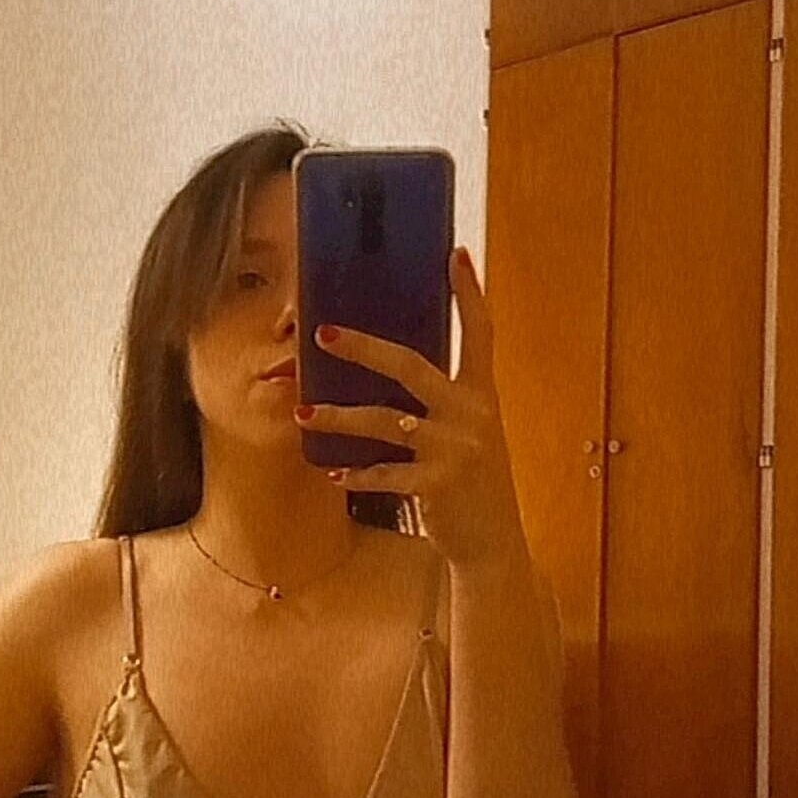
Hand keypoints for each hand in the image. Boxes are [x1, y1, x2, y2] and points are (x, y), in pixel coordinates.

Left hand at [294, 247, 527, 572]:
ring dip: (339, 417)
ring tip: (304, 413)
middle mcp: (473, 415)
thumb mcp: (472, 434)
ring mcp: (456, 450)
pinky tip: (331, 471)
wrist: (493, 542)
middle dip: (363, 348)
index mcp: (482, 396)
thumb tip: (396, 370)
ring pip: (384, 422)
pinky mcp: (438, 485)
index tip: (455, 255)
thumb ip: (446, 402)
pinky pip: (384, 473)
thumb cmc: (474, 483)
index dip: (469, 294)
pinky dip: (354, 474)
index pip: (480, 333)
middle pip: (411, 366)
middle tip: (322, 333)